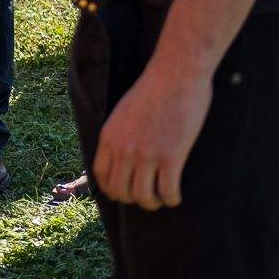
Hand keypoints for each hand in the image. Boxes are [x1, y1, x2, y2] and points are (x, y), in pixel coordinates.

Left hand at [94, 57, 211, 209]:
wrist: (175, 75)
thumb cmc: (152, 91)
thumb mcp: (122, 113)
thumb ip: (119, 135)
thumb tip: (121, 156)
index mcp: (109, 137)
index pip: (102, 176)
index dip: (113, 190)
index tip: (126, 191)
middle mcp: (123, 149)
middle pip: (121, 192)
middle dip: (133, 199)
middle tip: (147, 196)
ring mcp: (146, 154)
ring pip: (144, 197)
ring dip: (154, 203)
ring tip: (162, 197)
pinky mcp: (171, 157)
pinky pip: (168, 192)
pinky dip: (172, 199)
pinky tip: (176, 195)